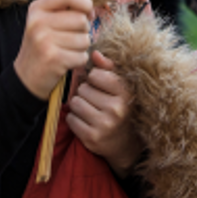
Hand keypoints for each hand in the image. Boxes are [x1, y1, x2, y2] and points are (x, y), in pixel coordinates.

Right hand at [14, 0, 93, 99]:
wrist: (26, 77)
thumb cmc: (42, 44)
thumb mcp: (46, 18)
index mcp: (37, 8)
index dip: (85, 3)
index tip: (87, 12)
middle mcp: (38, 22)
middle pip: (82, 20)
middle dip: (83, 31)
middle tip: (69, 38)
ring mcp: (44, 41)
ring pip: (85, 39)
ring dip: (81, 48)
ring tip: (66, 50)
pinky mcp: (53, 59)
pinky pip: (82, 56)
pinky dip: (78, 61)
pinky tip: (65, 62)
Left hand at [68, 50, 142, 176]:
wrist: (124, 144)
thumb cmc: (119, 108)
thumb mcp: (120, 88)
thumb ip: (108, 68)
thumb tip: (94, 53)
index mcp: (125, 94)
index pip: (96, 75)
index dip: (94, 79)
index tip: (101, 86)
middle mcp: (116, 109)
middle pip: (83, 89)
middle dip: (86, 93)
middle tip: (95, 101)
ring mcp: (104, 125)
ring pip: (75, 103)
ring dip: (79, 105)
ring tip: (90, 110)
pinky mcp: (92, 138)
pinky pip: (71, 119)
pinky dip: (74, 119)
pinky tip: (85, 122)